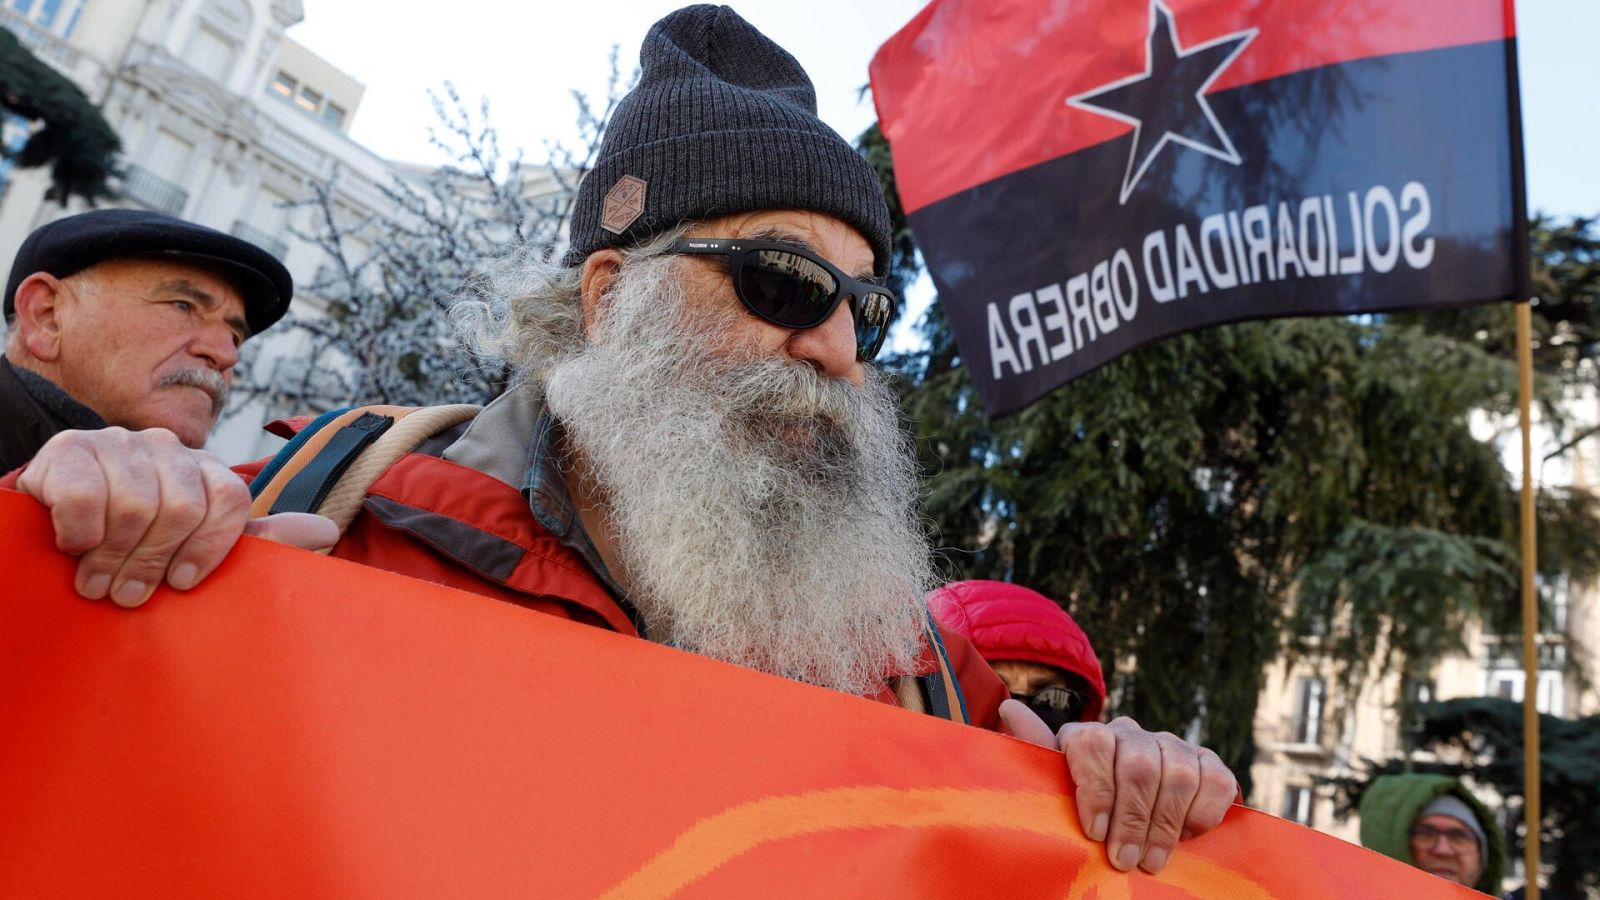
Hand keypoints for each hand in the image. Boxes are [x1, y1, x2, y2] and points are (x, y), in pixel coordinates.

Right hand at [18, 427, 338, 606]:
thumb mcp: (194, 545)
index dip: (209, 548)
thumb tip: (326, 532)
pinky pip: (85, 498)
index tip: (183, 584)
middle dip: (152, 562)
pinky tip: (73, 547)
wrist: (51, 528)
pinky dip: (79, 535)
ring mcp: (118, 442)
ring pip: (135, 506)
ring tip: (96, 581)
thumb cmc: (133, 544)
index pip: (231, 500)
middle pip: (182, 507)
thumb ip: (257, 540)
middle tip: (128, 593)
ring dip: (112, 557)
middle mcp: (167, 448)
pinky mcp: (70, 448)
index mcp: (204, 471)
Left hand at [1001, 701, 1235, 874]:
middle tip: (1124, 861)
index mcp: (1091, 737)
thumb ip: (1036, 753)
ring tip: (1152, 862)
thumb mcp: (1056, 787)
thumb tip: (1009, 710)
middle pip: (1138, 766)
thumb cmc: (1084, 806)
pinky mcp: (1208, 763)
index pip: (1093, 743)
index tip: (1094, 833)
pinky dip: (1202, 813)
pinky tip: (1187, 837)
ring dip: (1165, 825)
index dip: (1096, 789)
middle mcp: (1132, 734)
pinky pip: (1215, 781)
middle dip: (1132, 820)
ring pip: (1177, 774)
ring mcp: (1172, 745)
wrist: (1134, 815)